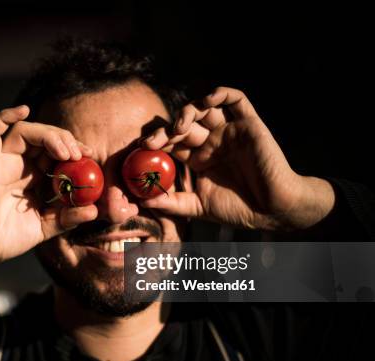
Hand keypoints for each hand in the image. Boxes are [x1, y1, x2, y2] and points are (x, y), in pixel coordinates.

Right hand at [0, 105, 96, 268]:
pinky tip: (23, 110)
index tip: (91, 155)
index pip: (56, 152)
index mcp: (33, 177)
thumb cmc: (5, 239)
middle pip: (44, 137)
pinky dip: (5, 116)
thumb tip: (95, 211)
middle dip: (65, 139)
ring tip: (65, 152)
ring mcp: (2, 161)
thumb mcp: (45, 228)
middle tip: (80, 154)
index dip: (74, 149)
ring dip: (48, 134)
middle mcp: (19, 164)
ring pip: (25, 130)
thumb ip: (68, 218)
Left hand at [141, 87, 334, 231]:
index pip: (172, 142)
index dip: (157, 140)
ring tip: (179, 127)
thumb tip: (144, 200)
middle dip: (166, 130)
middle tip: (153, 141)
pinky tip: (208, 100)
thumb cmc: (238, 210)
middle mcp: (213, 141)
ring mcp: (230, 131)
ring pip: (205, 108)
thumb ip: (172, 203)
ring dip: (188, 111)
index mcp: (199, 158)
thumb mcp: (198, 207)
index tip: (142, 146)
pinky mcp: (249, 124)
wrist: (273, 211)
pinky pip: (236, 99)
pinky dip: (221, 93)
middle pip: (184, 124)